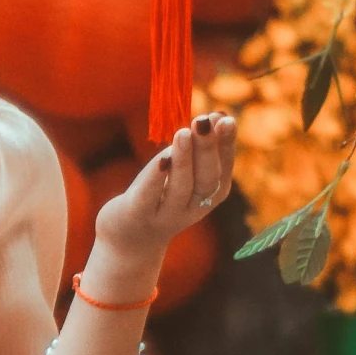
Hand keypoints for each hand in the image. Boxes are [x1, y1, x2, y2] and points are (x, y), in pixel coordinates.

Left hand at [93, 111, 236, 274]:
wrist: (129, 238)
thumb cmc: (160, 194)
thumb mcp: (182, 169)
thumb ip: (199, 146)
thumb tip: (220, 115)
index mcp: (210, 195)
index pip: (223, 169)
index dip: (226, 145)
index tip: (225, 119)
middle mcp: (193, 208)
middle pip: (206, 180)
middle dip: (207, 149)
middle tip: (204, 121)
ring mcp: (166, 215)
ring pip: (181, 189)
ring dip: (184, 160)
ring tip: (183, 133)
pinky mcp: (138, 215)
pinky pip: (149, 197)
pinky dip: (156, 178)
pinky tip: (161, 159)